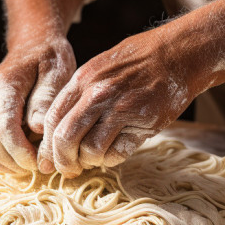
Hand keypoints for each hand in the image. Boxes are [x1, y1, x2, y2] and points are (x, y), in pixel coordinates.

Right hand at [0, 37, 75, 173]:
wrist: (33, 43)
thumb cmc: (50, 57)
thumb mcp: (58, 70)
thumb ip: (47, 98)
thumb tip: (37, 128)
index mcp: (5, 85)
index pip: (3, 127)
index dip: (19, 151)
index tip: (39, 162)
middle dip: (12, 161)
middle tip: (38, 166)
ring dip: (5, 163)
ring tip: (31, 163)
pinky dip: (0, 158)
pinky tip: (21, 157)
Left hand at [37, 29, 193, 176]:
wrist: (177, 54)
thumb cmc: (137, 61)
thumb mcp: (99, 68)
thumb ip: (78, 95)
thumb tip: (56, 131)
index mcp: (83, 79)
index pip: (52, 119)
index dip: (47, 146)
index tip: (48, 160)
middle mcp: (98, 94)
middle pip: (66, 138)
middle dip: (63, 161)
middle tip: (68, 170)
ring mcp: (122, 108)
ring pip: (92, 150)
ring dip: (91, 161)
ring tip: (96, 158)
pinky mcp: (144, 122)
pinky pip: (118, 153)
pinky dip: (112, 159)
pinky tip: (114, 151)